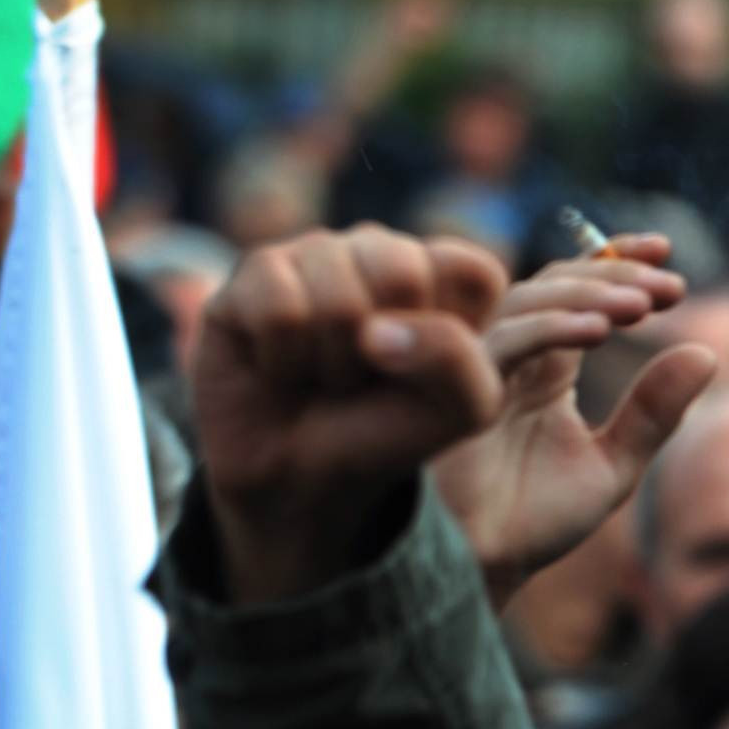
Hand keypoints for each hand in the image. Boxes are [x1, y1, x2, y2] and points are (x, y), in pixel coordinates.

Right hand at [194, 226, 508, 605]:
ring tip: (324, 375)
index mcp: (442, 275)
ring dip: (332, 361)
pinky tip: (281, 367)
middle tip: (368, 376)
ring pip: (336, 291)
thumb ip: (460, 361)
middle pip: (402, 270)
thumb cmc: (385, 433)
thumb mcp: (457, 412)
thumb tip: (377, 328)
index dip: (454, 334)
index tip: (429, 373)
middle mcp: (379, 251)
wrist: (299, 476)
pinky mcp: (254, 272)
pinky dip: (283, 360)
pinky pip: (278, 309)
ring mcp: (314, 254)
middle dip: (387, 348)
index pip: (474, 271)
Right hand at [429, 235, 717, 605]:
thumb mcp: (613, 465)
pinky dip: (552, 328)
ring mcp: (477, 368)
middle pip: (555, 287)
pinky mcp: (455, 389)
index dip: (616, 261)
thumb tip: (706, 352)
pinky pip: (503, 341)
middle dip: (614, 275)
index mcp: (542, 368)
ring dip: (590, 296)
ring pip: (528, 303)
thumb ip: (655, 412)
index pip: (577, 295)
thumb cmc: (535, 523)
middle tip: (670, 285)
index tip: (666, 253)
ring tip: (647, 304)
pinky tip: (601, 332)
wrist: (484, 569)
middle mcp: (507, 357)